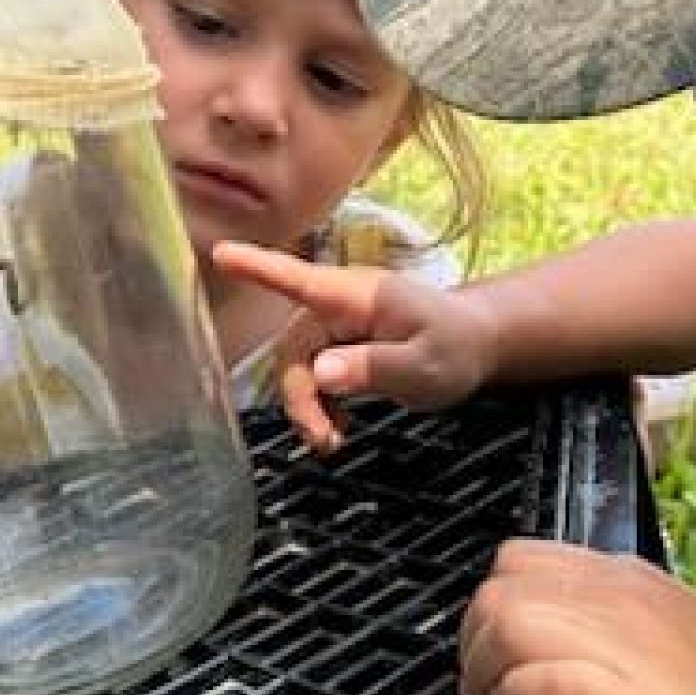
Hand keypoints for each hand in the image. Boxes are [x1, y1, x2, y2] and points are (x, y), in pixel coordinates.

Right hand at [211, 240, 497, 452]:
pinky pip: (311, 376)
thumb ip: (374, 367)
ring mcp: (334, 326)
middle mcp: (336, 306)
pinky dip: (319, 406)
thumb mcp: (424, 364)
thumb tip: (322, 373)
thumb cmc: (453, 345)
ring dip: (308, 407)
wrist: (474, 346)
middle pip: (292, 349)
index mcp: (354, 295)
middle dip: (299, 397)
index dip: (257, 268)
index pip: (299, 279)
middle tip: (324, 440)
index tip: (221, 253)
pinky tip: (339, 429)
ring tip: (335, 441)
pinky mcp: (337, 347)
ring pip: (298, 369)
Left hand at [459, 540, 695, 694]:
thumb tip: (538, 629)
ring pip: (513, 623)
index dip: (493, 604)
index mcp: (633, 582)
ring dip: (487, 668)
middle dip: (476, 640)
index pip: (522, 559)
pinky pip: (548, 680)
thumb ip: (606, 619)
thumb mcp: (664, 636)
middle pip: (504, 589)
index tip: (494, 650)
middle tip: (485, 686)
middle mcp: (630, 603)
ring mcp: (636, 649)